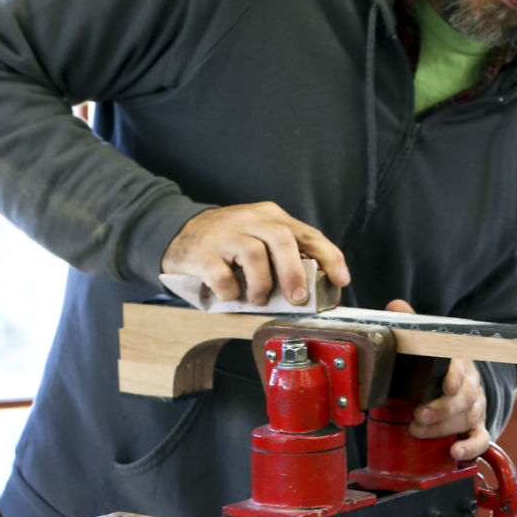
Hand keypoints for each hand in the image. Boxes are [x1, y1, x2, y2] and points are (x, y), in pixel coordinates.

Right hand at [161, 202, 349, 305]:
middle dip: (295, 272)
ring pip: (254, 254)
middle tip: (297, 298)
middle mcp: (249, 220)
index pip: (307, 234)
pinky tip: (230, 295)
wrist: (176, 233)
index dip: (329, 257)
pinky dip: (230, 291)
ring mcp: (223, 233)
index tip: (341, 280)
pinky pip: (222, 274)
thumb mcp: (258, 240)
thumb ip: (283, 258)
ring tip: (257, 298)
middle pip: (282, 239)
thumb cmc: (226, 244)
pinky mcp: (200, 251)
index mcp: (270, 217)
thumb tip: (312, 290)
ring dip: (261, 285)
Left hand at [386, 299, 489, 462]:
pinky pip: (482, 439)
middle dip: (441, 409)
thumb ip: (410, 324)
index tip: (447, 385)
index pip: (463, 367)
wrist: (450, 385)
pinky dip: (470, 447)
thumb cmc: (432, 366)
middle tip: (417, 415)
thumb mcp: (422, 343)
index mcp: (459, 362)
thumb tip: (396, 306)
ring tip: (417, 430)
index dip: (457, 376)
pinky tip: (455, 452)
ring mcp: (475, 407)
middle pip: (465, 398)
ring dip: (443, 428)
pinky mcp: (476, 427)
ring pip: (468, 418)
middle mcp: (471, 385)